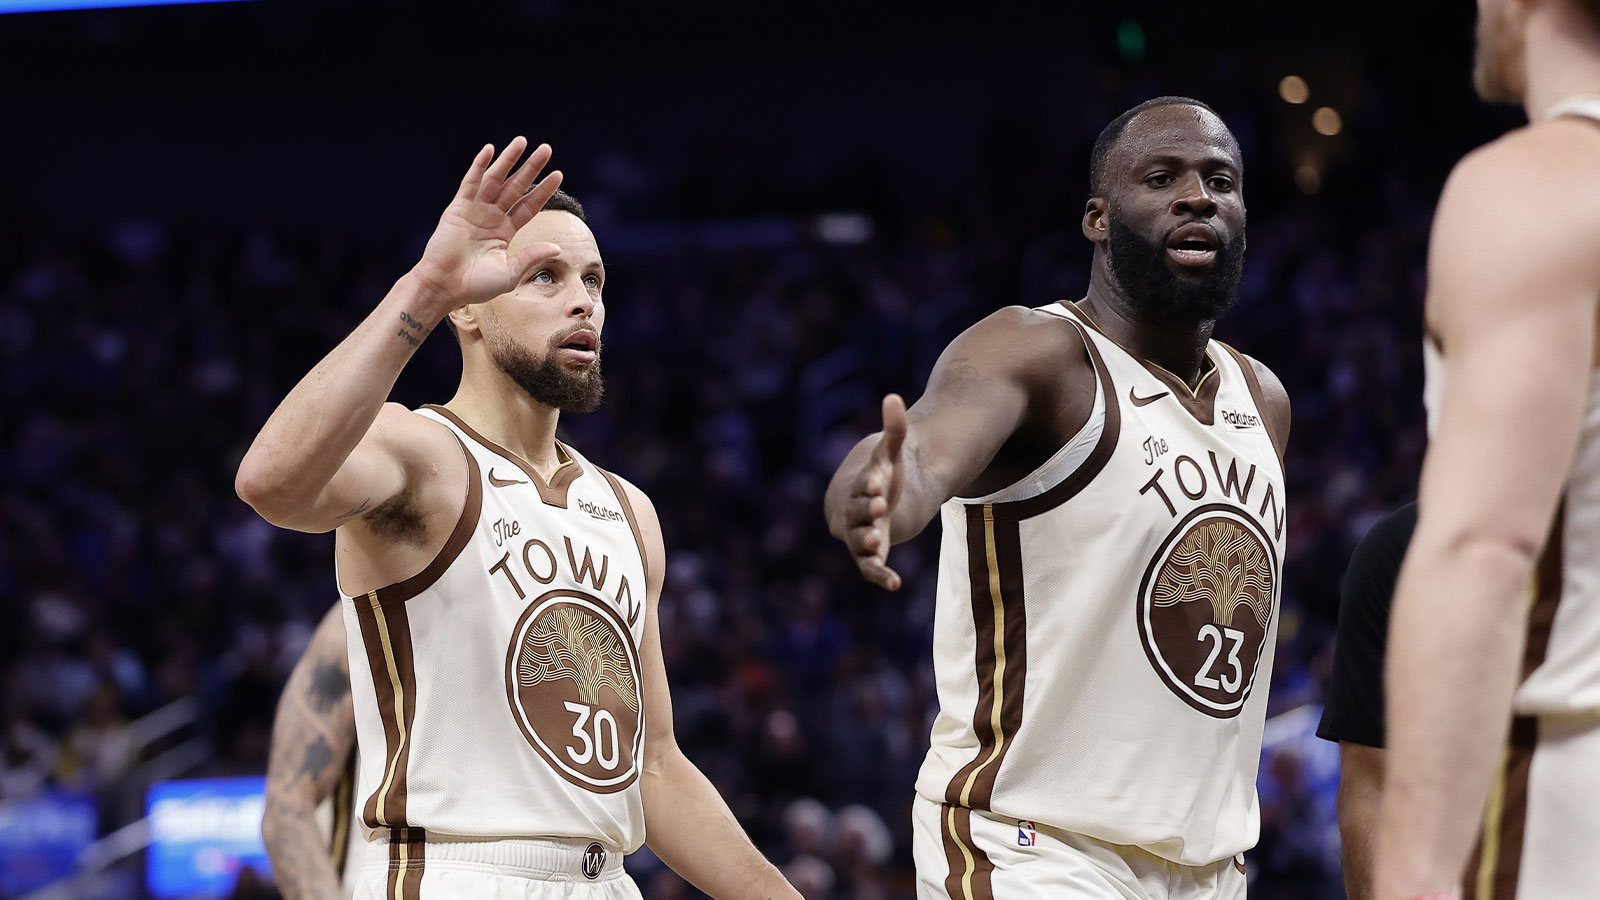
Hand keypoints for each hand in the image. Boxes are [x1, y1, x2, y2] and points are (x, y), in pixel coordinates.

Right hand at [410, 137, 564, 313]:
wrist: (445, 287)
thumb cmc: (475, 285)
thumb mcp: (510, 273)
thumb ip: (531, 257)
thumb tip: (557, 247)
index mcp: (505, 232)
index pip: (529, 205)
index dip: (543, 190)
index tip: (558, 174)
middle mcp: (492, 217)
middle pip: (516, 187)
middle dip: (531, 168)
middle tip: (546, 149)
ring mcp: (475, 210)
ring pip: (495, 179)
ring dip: (508, 160)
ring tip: (522, 141)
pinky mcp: (458, 208)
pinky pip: (470, 182)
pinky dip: (479, 166)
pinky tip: (490, 150)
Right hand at [842, 394, 906, 589]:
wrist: (874, 499)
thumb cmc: (882, 474)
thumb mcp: (891, 453)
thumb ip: (894, 429)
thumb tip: (894, 398)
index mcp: (858, 487)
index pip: (860, 486)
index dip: (868, 485)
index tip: (879, 483)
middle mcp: (854, 513)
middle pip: (855, 513)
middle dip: (865, 510)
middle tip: (878, 505)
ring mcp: (860, 535)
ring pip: (858, 542)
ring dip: (865, 542)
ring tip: (874, 541)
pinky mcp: (871, 553)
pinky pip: (869, 568)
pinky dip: (879, 575)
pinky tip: (894, 583)